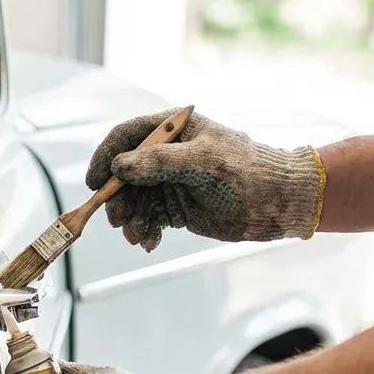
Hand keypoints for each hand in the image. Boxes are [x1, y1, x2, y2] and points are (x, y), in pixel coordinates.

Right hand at [86, 109, 324, 250]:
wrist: (278, 202)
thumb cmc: (246, 172)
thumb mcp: (201, 162)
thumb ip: (158, 162)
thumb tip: (118, 167)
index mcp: (173, 130)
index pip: (127, 137)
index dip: (106, 157)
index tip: (95, 182)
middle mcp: (167, 154)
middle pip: (125, 174)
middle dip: (118, 198)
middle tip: (118, 220)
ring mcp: (171, 181)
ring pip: (135, 199)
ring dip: (130, 219)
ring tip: (137, 236)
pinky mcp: (177, 207)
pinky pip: (149, 218)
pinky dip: (145, 231)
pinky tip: (150, 242)